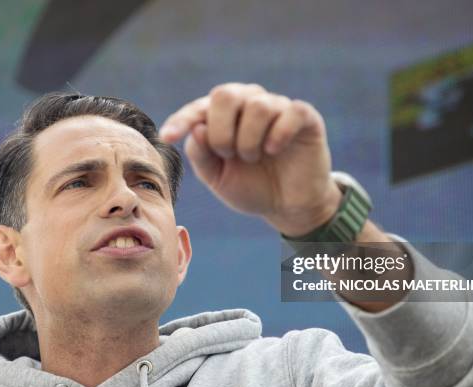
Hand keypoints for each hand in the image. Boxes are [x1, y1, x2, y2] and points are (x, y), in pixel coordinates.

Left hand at [160, 83, 341, 235]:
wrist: (287, 206)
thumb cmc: (251, 187)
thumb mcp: (218, 178)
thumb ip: (201, 155)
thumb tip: (196, 128)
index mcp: (224, 116)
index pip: (198, 108)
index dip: (181, 120)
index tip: (168, 137)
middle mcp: (249, 104)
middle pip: (225, 94)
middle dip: (221, 132)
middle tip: (229, 155)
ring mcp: (277, 108)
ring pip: (257, 105)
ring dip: (249, 139)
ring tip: (254, 158)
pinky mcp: (304, 117)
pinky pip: (290, 111)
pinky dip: (278, 134)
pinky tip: (274, 150)